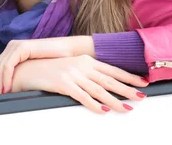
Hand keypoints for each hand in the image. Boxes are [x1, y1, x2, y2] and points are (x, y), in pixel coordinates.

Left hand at [0, 36, 94, 96]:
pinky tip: (4, 88)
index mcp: (11, 53)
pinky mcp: (22, 47)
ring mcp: (15, 46)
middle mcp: (11, 48)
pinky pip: (9, 65)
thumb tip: (10, 90)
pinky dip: (5, 77)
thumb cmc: (53, 63)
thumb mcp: (32, 70)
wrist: (68, 53)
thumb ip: (20, 75)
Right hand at [11, 55, 148, 113]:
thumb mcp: (72, 67)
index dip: (128, 76)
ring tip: (127, 108)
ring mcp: (73, 74)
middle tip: (141, 97)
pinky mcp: (63, 83)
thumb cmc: (51, 70)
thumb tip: (103, 83)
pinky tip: (103, 110)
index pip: (112, 69)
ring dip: (114, 100)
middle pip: (109, 80)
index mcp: (86, 60)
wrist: (28, 69)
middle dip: (127, 89)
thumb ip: (87, 73)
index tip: (142, 82)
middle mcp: (82, 65)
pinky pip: (82, 96)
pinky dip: (94, 104)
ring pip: (99, 90)